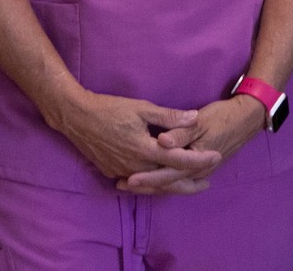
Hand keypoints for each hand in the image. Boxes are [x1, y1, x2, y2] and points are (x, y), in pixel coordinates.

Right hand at [54, 90, 221, 190]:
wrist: (76, 118)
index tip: (216, 156)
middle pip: (169, 180)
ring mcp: (123, 172)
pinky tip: (161, 181)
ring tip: (189, 184)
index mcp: (145, 149)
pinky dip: (153, 183)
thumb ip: (168, 116)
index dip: (200, 159)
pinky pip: (138, 183)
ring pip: (153, 185)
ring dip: (172, 186)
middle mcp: (136, 166)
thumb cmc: (109, 108)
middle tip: (208, 182)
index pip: (179, 159)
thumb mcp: (141, 107)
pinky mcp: (113, 173)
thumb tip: (194, 118)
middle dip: (190, 182)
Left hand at [137, 95, 265, 191]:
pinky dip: (164, 183)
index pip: (167, 173)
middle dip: (145, 185)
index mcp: (195, 160)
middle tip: (121, 185)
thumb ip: (180, 131)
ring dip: (152, 186)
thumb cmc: (221, 117)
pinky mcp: (201, 168)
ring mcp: (200, 172)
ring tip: (131, 185)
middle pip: (167, 184)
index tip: (128, 178)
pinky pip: (179, 181)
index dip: (147, 177)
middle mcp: (197, 171)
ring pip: (172, 185)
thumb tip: (162, 141)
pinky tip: (153, 181)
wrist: (245, 119)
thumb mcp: (201, 120)